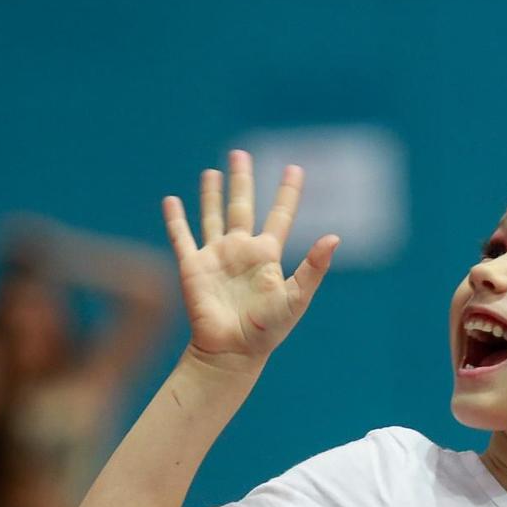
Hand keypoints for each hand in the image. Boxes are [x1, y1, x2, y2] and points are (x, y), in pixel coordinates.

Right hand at [161, 149, 338, 368]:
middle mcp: (241, 251)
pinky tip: (171, 200)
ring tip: (212, 172)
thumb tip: (335, 237)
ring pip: (213, 216)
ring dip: (211, 194)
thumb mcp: (296, 297)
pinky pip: (182, 237)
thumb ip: (314, 267)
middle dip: (242, 180)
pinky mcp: (192, 267)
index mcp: (267, 256)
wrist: (232, 352)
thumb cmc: (268, 330)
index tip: (295, 168)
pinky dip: (175, 219)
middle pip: (242, 206)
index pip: (280, 215)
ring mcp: (216, 257)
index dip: (288, 192)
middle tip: (240, 153)